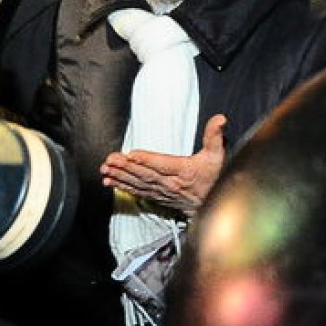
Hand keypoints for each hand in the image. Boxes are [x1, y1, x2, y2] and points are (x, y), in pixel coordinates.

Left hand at [100, 115, 228, 216]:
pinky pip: (137, 192)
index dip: (148, 159)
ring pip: (138, 183)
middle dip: (126, 167)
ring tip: (106, 169)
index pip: (163, 164)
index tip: (132, 154)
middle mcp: (170, 184)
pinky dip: (123, 187)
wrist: (212, 206)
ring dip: (121, 176)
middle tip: (111, 159)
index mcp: (184, 171)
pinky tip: (111, 182)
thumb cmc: (215, 179)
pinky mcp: (156, 197)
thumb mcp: (218, 156)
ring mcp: (162, 192)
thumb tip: (219, 119)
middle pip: (145, 174)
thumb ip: (216, 137)